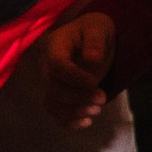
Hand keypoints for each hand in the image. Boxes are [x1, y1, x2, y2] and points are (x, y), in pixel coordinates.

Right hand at [42, 12, 114, 127]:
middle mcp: (48, 67)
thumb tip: (92, 60)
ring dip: (73, 112)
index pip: (57, 65)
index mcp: (55, 47)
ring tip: (97, 111)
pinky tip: (87, 122)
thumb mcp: (98, 28)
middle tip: (102, 98)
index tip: (94, 82)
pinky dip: (69, 121)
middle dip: (78, 97)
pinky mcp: (59, 95)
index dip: (74, 77)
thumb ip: (95, 42)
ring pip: (52, 104)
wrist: (92, 37)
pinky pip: (56, 112)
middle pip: (54, 89)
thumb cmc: (94, 30)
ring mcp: (52, 83)